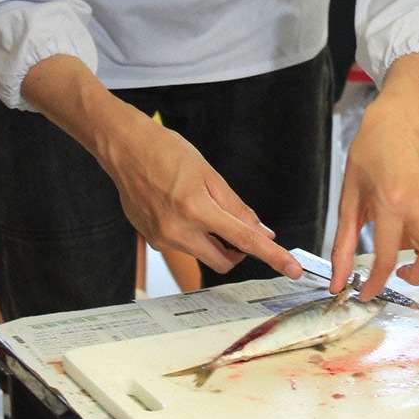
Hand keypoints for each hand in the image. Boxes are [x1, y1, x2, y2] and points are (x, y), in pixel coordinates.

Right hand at [101, 111, 299, 279]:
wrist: (125, 149)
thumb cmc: (167, 152)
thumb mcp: (209, 174)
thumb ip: (236, 207)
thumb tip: (262, 231)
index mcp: (196, 209)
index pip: (245, 240)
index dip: (272, 256)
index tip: (292, 269)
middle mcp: (177, 230)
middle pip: (224, 261)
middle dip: (238, 251)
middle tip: (235, 226)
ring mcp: (162, 239)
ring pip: (203, 255)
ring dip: (213, 241)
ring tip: (200, 207)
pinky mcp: (152, 241)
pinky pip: (184, 247)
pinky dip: (192, 235)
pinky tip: (179, 208)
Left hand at [329, 92, 418, 301]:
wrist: (396, 124)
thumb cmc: (367, 156)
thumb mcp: (349, 198)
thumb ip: (343, 243)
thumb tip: (337, 280)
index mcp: (390, 202)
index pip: (388, 256)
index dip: (376, 284)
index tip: (366, 295)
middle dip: (416, 276)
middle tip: (397, 274)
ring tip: (415, 259)